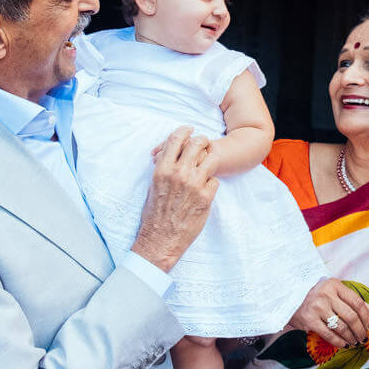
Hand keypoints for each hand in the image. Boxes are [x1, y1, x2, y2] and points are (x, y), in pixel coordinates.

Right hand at [130, 127, 219, 272]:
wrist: (161, 238)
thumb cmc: (154, 214)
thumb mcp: (153, 185)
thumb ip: (163, 167)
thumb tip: (169, 154)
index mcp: (163, 169)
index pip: (176, 139)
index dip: (185, 130)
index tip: (189, 129)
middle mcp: (179, 173)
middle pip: (198, 143)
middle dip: (202, 140)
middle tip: (204, 143)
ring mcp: (195, 184)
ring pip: (212, 158)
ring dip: (211, 159)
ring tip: (208, 163)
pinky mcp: (206, 197)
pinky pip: (215, 180)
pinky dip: (212, 182)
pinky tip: (205, 188)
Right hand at [287, 278, 368, 348]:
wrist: (291, 300)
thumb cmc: (317, 296)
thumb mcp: (335, 293)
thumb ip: (354, 301)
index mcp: (335, 285)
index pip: (357, 302)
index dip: (367, 316)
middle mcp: (326, 295)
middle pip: (351, 316)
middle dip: (360, 330)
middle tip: (364, 337)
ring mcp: (317, 308)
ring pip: (341, 327)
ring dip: (351, 338)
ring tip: (355, 342)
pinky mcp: (309, 320)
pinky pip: (329, 335)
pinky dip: (339, 342)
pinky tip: (344, 344)